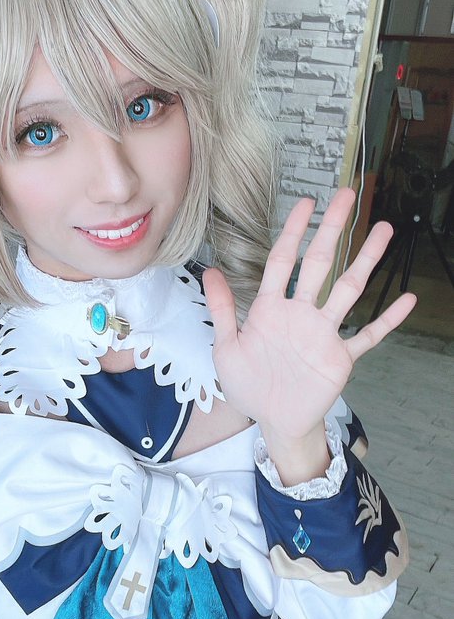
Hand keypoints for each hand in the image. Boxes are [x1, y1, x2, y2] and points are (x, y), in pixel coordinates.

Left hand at [203, 189, 415, 482]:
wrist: (272, 422)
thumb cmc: (249, 386)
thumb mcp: (226, 348)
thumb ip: (222, 310)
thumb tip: (210, 271)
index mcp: (271, 309)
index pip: (283, 260)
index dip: (293, 231)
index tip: (307, 203)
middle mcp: (300, 314)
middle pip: (319, 264)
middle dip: (332, 230)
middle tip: (347, 196)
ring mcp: (323, 334)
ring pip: (348, 290)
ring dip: (366, 261)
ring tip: (383, 230)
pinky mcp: (340, 358)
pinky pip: (368, 335)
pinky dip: (387, 320)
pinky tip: (406, 299)